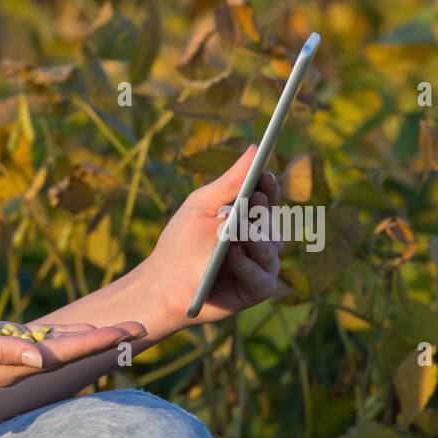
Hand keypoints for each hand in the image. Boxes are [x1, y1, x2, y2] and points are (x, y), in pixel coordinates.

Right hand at [0, 308, 146, 386]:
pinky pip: (43, 338)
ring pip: (62, 345)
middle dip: (107, 339)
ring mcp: (12, 355)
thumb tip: (41, 359)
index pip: (66, 354)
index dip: (99, 341)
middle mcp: (19, 365)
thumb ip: (3, 351)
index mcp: (14, 366)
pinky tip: (82, 326)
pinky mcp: (3, 341)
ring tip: (122, 328)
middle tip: (142, 326)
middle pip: (72, 351)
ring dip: (92, 336)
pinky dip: (67, 332)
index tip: (127, 332)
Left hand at [148, 143, 282, 328]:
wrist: (163, 283)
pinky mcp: (255, 290)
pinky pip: (262, 278)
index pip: (267, 199)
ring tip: (240, 228)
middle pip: (273, 223)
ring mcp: (260, 266)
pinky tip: (234, 254)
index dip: (269, 187)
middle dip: (263, 212)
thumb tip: (255, 148)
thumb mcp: (203, 206)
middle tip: (253, 199)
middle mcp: (259, 241)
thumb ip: (230, 181)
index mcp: (247, 217)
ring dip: (255, 239)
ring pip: (271, 250)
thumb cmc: (182, 242)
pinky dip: (247, 266)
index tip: (264, 175)